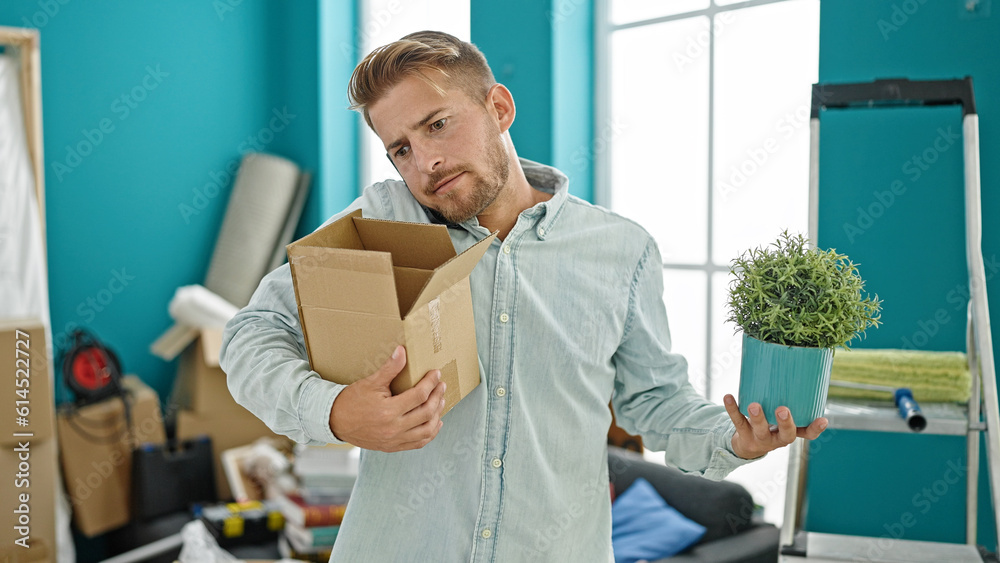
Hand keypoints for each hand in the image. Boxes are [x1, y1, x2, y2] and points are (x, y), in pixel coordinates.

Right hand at [329, 346, 445, 451]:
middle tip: (441, 385)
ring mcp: (394, 440)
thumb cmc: (352, 401)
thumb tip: (402, 350)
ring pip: (426, 430)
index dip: (431, 383)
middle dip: (438, 397)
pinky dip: (430, 433)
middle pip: (427, 412)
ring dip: (437, 415)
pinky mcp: (393, 447)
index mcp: (388, 411)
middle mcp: (394, 428)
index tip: (436, 374)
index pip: (419, 395)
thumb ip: (390, 368)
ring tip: (440, 401)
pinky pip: (418, 443)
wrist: (335, 422)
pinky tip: (435, 422)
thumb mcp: (371, 382)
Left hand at [723, 394, 827, 459]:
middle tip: (783, 410)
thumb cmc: (771, 424)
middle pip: (785, 434)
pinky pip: (738, 421)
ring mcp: (760, 438)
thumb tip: (793, 366)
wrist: (748, 445)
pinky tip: (728, 396)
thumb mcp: (781, 418)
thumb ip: (789, 401)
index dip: (816, 428)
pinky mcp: (744, 434)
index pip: (808, 434)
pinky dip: (732, 409)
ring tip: (754, 405)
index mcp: (790, 433)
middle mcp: (778, 439)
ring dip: (758, 418)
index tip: (823, 419)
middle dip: (785, 423)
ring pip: (760, 429)